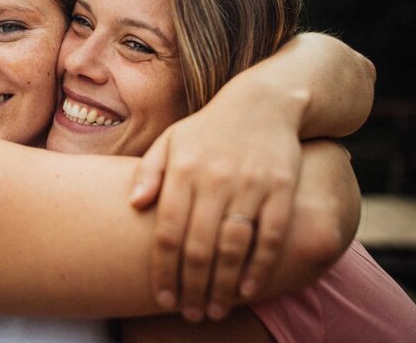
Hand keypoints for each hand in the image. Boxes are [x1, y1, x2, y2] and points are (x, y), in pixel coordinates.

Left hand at [130, 83, 302, 321]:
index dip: (163, 269)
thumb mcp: (172, 139)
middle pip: (198, 246)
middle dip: (191, 287)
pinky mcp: (281, 188)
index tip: (163, 297)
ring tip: (212, 310)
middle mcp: (214, 179)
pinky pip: (270, 236)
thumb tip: (135, 205)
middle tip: (189, 313)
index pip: (167, 231)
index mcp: (183, 170)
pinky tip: (247, 291)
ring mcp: (250, 184)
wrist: (264, 103)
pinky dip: (259, 267)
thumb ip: (149, 171)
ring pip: (232, 247)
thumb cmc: (209, 129)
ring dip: (221, 286)